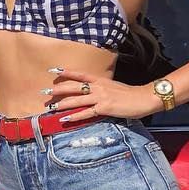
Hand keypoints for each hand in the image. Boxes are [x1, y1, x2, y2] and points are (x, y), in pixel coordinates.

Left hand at [43, 68, 158, 121]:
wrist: (144, 98)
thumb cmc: (131, 95)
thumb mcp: (114, 87)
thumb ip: (103, 89)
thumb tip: (93, 94)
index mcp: (101, 80)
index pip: (80, 74)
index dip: (66, 72)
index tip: (53, 70)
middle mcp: (98, 87)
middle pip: (74, 87)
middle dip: (58, 89)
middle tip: (44, 91)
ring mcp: (100, 97)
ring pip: (76, 100)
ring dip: (62, 104)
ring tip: (50, 107)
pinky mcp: (103, 108)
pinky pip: (85, 113)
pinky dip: (74, 116)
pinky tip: (64, 119)